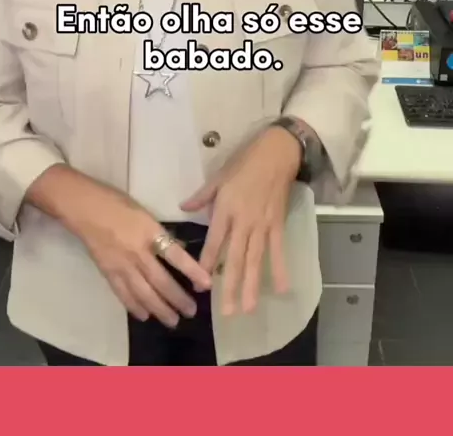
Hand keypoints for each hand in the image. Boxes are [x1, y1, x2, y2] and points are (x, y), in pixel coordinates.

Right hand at [73, 185, 211, 327]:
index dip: (192, 270)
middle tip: (191, 312)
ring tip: (173, 321)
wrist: (84, 207)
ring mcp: (121, 264)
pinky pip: (123, 294)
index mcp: (149, 231)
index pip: (175, 255)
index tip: (207, 284)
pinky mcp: (107, 272)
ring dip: (159, 309)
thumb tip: (179, 250)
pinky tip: (145, 316)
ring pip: (143, 293)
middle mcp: (137, 251)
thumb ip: (160, 233)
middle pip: (161, 280)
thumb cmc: (116, 204)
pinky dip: (135, 307)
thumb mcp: (144, 213)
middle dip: (177, 298)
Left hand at [181, 127, 300, 315]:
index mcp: (226, 210)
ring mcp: (263, 225)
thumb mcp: (219, 177)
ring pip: (256, 260)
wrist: (276, 153)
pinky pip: (278, 250)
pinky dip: (280, 269)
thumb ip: (202, 196)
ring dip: (253, 285)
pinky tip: (282, 288)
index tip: (201, 284)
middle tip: (226, 312)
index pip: (214, 242)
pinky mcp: (278, 224)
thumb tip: (183, 208)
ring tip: (249, 309)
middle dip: (231, 286)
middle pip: (235, 258)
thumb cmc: (244, 162)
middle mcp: (243, 222)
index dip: (208, 263)